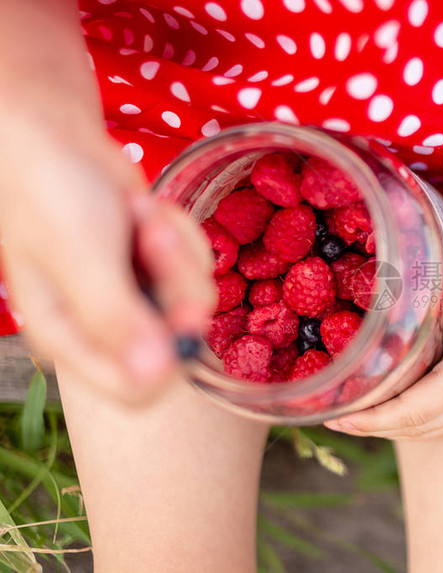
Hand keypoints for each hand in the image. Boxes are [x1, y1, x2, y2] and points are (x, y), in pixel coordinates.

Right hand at [0, 108, 215, 403]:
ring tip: (137, 213)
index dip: (170, 356)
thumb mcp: (79, 259)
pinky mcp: (156, 270)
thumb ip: (114, 317)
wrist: (55, 138)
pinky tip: (144, 209)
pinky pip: (197, 266)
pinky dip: (180, 233)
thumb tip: (157, 373)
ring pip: (194, 299)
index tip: (179, 313)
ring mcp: (136, 298)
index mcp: (73, 342)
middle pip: (180, 340)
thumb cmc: (50, 196)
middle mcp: (108, 329)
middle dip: (174, 280)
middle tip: (149, 234)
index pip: (139, 391)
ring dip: (177, 248)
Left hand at [324, 244, 442, 438]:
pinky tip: (387, 407)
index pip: (417, 409)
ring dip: (389, 428)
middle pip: (418, 427)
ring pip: (429, 428)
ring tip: (351, 417)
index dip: (376, 418)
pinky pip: (439, 418)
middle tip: (331, 417)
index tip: (340, 417)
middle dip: (373, 428)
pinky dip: (408, 419)